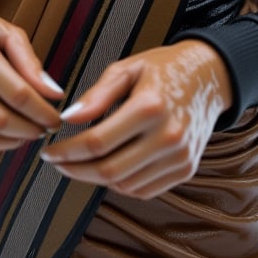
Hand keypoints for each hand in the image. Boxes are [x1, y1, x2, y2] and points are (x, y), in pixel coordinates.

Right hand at [0, 0, 62, 156]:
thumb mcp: (4, 31)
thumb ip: (30, 62)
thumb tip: (54, 95)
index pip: (17, 94)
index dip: (43, 112)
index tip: (56, 119)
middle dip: (29, 131)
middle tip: (43, 129)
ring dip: (8, 144)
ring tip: (24, 134)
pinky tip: (0, 138)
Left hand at [40, 40, 232, 198]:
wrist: (209, 77)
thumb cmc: (163, 69)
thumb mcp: (127, 68)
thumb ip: (97, 95)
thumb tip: (67, 119)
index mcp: (150, 106)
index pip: (97, 141)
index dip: (67, 151)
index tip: (48, 152)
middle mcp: (168, 135)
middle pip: (109, 170)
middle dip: (75, 170)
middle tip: (57, 162)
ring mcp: (180, 157)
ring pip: (125, 185)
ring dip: (96, 178)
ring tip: (81, 162)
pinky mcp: (186, 169)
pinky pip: (144, 189)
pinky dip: (121, 183)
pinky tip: (109, 166)